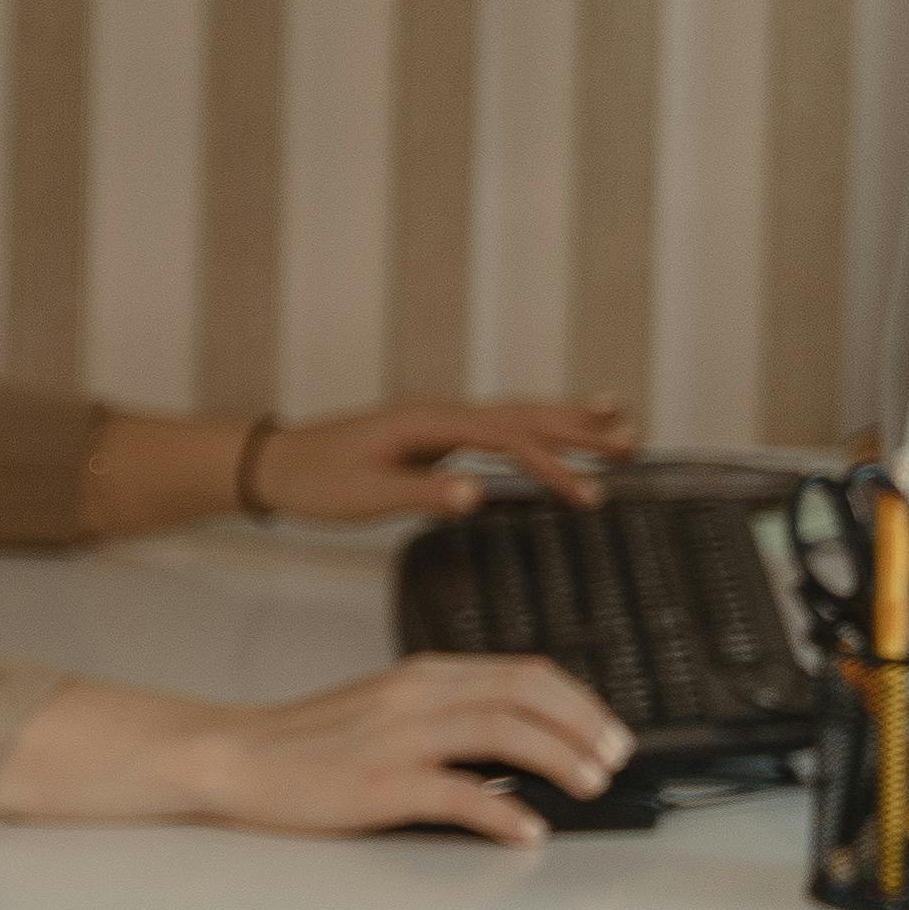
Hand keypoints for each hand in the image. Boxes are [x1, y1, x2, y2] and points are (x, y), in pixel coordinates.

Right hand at [0, 657, 633, 843]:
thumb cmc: (306, 743)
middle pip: (527, 694)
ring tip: (591, 786)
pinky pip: (459, 793)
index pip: (523, 673)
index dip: (578, 701)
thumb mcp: (383, 708)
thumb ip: (444, 714)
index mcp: (423, 675)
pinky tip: (527, 830)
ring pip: (505, 732)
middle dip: (585, 725)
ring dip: (562, 759)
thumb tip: (515, 744)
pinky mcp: (379, 783)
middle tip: (615, 759)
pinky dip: (504, 812)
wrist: (231, 756)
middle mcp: (417, 696)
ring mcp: (398, 738)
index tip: (607, 731)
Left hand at [249, 393, 640, 520]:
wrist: (275, 463)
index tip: (589, 494)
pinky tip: (553, 432)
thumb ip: (421, 494)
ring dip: (565, 418)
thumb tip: (475, 495)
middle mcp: (440, 413)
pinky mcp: (435, 435)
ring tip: (619, 417)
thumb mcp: (364, 496)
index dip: (551, 466)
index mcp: (428, 423)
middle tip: (633, 440)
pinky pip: (497, 427)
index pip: (506, 441)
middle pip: (522, 415)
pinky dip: (534, 428)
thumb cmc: (315, 481)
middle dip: (578, 427)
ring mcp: (439, 421)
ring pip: (514, 414)